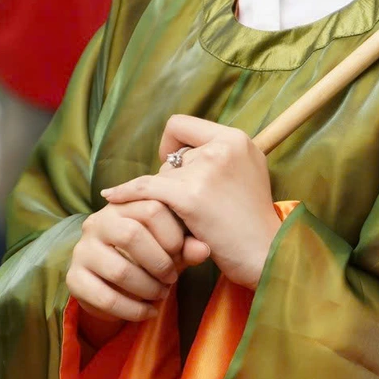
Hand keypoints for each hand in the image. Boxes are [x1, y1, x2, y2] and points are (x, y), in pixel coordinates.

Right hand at [66, 198, 210, 325]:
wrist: (112, 285)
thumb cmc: (148, 258)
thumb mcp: (171, 249)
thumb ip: (187, 246)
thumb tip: (204, 250)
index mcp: (122, 205)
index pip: (151, 208)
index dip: (172, 234)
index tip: (181, 252)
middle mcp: (97, 222)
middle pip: (132, 234)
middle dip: (160, 262)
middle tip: (172, 278)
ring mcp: (81, 250)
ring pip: (120, 270)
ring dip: (148, 288)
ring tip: (162, 295)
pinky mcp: (74, 279)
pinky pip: (106, 298)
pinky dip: (134, 310)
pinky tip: (149, 312)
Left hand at [100, 116, 281, 287]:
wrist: (266, 254)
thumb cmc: (253, 221)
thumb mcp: (248, 172)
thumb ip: (219, 157)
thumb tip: (176, 155)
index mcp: (236, 138)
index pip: (183, 125)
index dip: (174, 146)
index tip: (178, 170)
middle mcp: (223, 147)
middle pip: (172, 156)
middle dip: (175, 181)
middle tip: (194, 208)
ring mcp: (207, 170)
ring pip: (162, 175)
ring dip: (167, 198)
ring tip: (190, 221)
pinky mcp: (191, 196)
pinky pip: (145, 188)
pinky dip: (126, 192)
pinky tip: (111, 196)